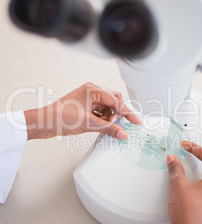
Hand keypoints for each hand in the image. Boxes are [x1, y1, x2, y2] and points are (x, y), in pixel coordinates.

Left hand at [24, 82, 140, 139]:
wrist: (44, 123)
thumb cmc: (60, 117)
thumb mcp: (88, 124)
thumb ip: (108, 128)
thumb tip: (122, 133)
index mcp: (92, 90)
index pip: (116, 100)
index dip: (127, 112)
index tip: (136, 121)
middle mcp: (91, 92)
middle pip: (114, 101)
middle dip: (116, 114)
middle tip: (115, 125)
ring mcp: (88, 99)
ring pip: (108, 108)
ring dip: (109, 118)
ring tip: (103, 126)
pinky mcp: (86, 107)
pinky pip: (101, 113)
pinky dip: (103, 120)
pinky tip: (100, 126)